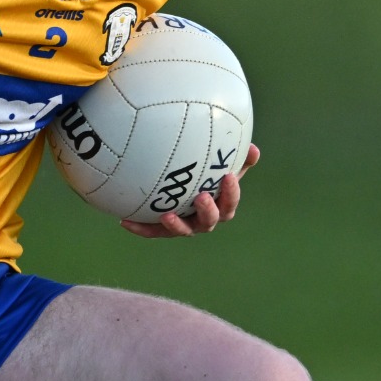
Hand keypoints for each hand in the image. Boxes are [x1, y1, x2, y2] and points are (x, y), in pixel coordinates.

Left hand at [120, 143, 260, 239]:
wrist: (178, 187)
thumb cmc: (205, 174)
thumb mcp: (220, 164)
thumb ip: (236, 156)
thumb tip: (255, 148)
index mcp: (220, 205)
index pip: (229, 202)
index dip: (231, 193)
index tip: (228, 176)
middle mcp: (204, 219)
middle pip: (209, 221)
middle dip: (208, 211)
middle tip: (203, 197)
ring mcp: (184, 226)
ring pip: (182, 230)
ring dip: (176, 224)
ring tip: (167, 215)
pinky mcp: (162, 229)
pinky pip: (152, 231)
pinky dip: (140, 228)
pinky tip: (125, 222)